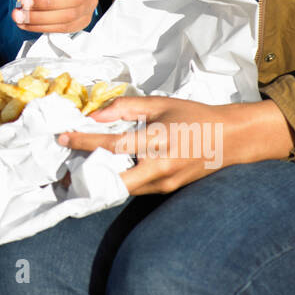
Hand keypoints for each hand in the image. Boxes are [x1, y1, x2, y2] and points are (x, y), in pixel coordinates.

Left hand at [56, 96, 293, 194]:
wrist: (231, 139)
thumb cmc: (193, 116)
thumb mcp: (160, 104)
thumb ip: (125, 108)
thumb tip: (94, 116)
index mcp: (159, 140)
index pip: (114, 144)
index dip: (86, 142)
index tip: (63, 137)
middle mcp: (161, 166)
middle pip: (115, 181)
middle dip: (87, 178)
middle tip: (63, 172)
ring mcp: (165, 183)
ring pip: (123, 189)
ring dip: (99, 183)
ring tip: (75, 173)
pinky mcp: (167, 190)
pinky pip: (136, 189)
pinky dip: (116, 183)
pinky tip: (102, 174)